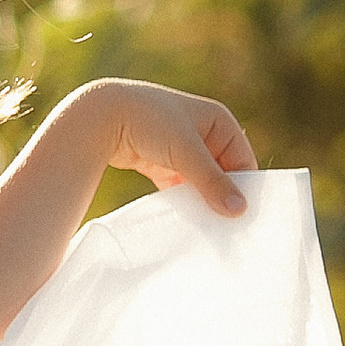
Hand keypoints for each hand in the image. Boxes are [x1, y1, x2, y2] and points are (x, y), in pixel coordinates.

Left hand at [100, 77, 257, 215]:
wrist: (100, 117)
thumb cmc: (149, 122)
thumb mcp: (186, 151)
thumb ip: (212, 181)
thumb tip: (239, 210)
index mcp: (218, 121)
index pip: (242, 161)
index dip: (244, 188)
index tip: (243, 218)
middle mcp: (203, 133)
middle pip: (222, 174)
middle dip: (221, 197)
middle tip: (226, 228)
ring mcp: (181, 149)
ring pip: (200, 183)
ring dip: (201, 201)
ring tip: (207, 228)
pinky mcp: (161, 164)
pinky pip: (180, 187)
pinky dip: (182, 201)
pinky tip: (185, 221)